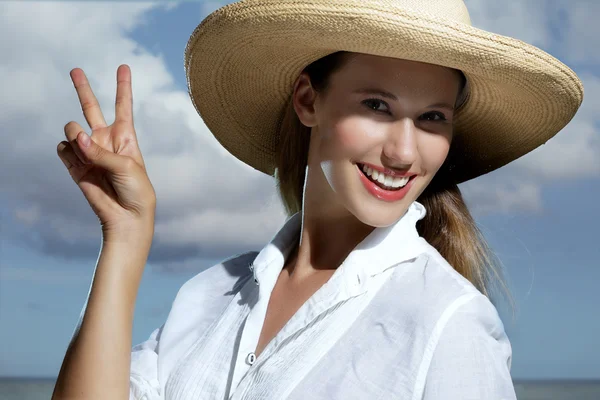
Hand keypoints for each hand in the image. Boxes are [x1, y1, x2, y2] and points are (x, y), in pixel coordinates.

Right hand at [57, 65, 155, 239]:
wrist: (126, 216)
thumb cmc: (136, 190)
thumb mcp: (126, 167)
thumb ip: (100, 151)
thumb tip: (75, 138)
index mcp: (125, 136)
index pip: (123, 105)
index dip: (123, 86)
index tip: (124, 66)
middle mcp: (105, 139)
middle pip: (91, 107)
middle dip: (83, 88)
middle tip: (75, 69)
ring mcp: (89, 151)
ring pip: (72, 129)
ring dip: (76, 137)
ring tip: (88, 154)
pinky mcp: (75, 165)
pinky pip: (63, 150)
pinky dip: (69, 153)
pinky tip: (80, 164)